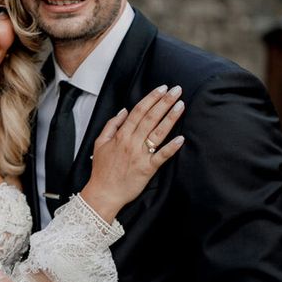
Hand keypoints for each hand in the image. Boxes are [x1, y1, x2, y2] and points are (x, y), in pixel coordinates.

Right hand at [81, 85, 184, 220]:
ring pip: (157, 133)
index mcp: (121, 135)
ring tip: (181, 105)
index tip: (162, 88)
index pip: (138, 112)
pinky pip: (161, 156)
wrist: (103, 193)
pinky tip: (181, 138)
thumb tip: (123, 111)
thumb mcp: (100, 143)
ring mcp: (140, 155)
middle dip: (164, 102)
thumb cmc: (102, 170)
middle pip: (150, 118)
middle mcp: (132, 142)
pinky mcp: (148, 169)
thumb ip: (111, 126)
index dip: (151, 98)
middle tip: (177, 90)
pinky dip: (171, 147)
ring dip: (170, 118)